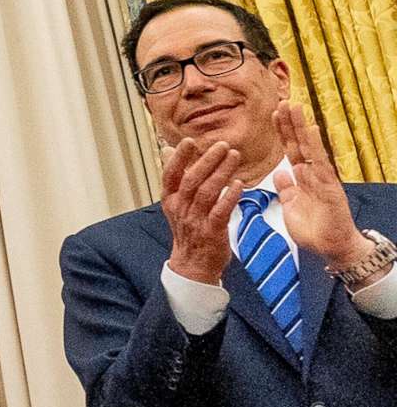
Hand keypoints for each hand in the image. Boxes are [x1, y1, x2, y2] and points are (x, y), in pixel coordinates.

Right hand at [160, 135, 242, 284]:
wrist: (192, 265)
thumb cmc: (188, 231)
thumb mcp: (176, 203)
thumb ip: (175, 177)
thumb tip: (168, 150)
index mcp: (170, 200)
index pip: (171, 175)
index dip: (179, 158)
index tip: (189, 141)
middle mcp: (181, 209)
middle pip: (192, 180)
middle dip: (207, 160)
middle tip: (222, 145)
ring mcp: (195, 221)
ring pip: (207, 193)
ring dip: (221, 173)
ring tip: (234, 157)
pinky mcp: (212, 232)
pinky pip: (220, 212)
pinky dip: (229, 197)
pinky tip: (238, 184)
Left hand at [273, 103, 366, 268]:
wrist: (332, 248)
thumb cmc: (314, 230)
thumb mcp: (291, 208)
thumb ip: (286, 190)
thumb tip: (281, 173)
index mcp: (302, 179)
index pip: (290, 150)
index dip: (282, 133)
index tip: (273, 114)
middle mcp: (313, 174)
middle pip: (299, 144)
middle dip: (290, 123)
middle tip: (283, 101)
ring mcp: (322, 178)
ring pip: (310, 148)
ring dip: (302, 127)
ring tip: (295, 106)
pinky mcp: (330, 186)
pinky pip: (321, 163)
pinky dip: (315, 146)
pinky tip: (311, 130)